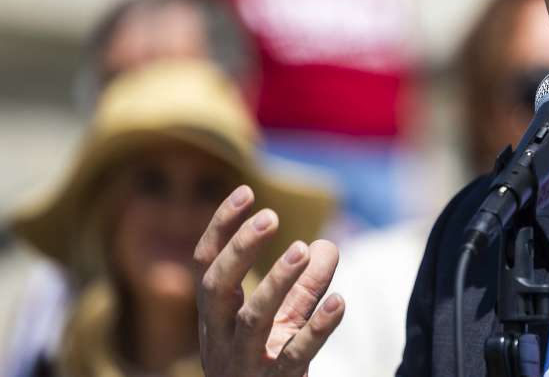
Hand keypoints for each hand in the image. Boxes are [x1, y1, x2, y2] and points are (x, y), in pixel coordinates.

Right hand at [194, 185, 345, 375]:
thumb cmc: (267, 364)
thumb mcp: (284, 320)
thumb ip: (305, 285)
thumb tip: (329, 245)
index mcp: (216, 315)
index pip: (206, 265)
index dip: (221, 228)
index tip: (246, 192)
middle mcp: (221, 337)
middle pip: (217, 288)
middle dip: (240, 250)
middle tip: (272, 217)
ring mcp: (246, 362)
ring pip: (253, 320)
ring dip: (277, 282)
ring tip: (304, 249)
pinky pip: (295, 354)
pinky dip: (317, 328)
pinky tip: (339, 302)